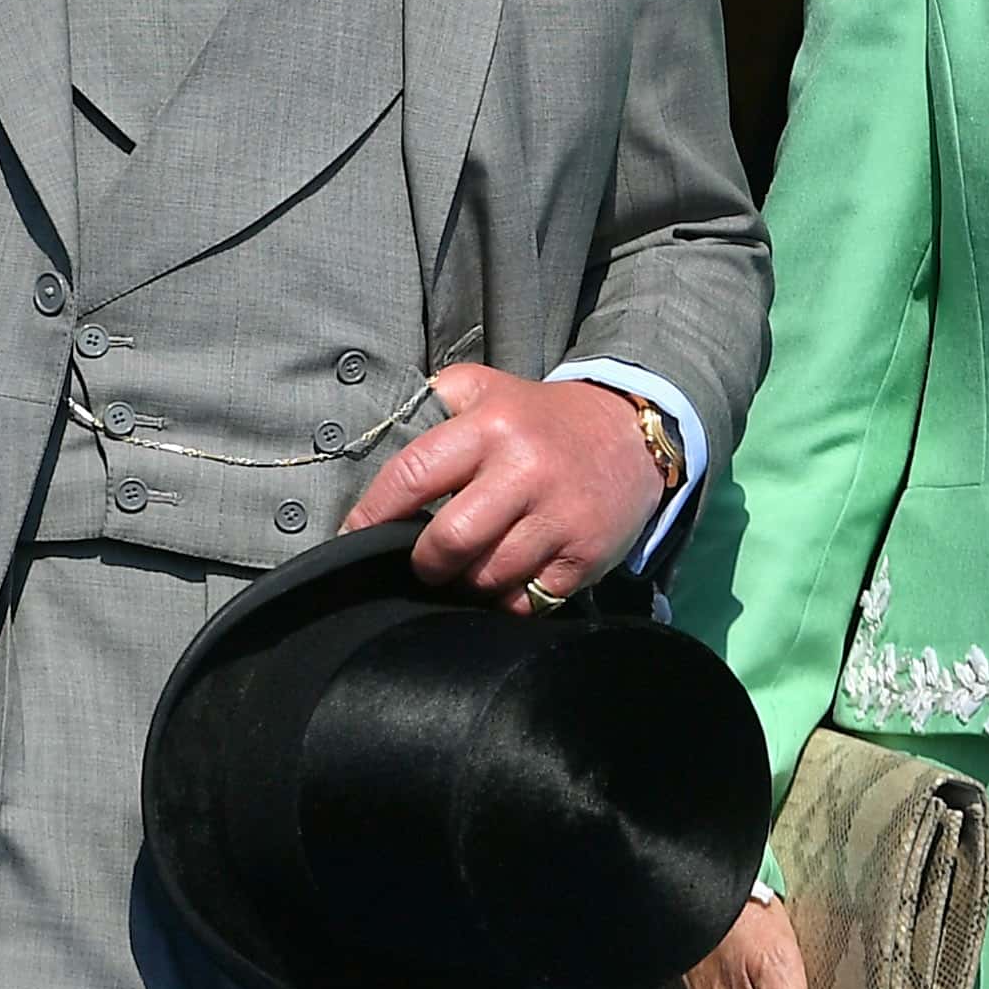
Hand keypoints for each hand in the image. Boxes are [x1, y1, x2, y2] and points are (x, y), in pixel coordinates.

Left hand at [342, 366, 667, 612]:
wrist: (632, 432)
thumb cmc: (541, 417)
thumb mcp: (488, 387)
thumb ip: (433, 403)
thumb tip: (374, 439)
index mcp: (492, 426)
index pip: (412, 476)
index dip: (373, 514)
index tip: (355, 533)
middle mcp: (525, 470)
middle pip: (448, 542)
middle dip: (424, 562)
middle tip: (425, 560)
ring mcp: (559, 517)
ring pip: (486, 578)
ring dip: (468, 581)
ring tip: (471, 565)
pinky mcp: (585, 554)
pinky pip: (526, 601)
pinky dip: (508, 598)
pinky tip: (510, 576)